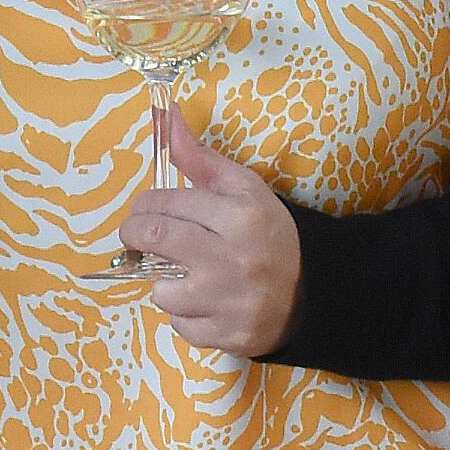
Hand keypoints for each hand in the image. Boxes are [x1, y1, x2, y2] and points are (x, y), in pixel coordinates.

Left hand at [124, 106, 300, 357]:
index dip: (147, 204)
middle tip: (140, 235)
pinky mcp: (228, 337)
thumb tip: (164, 113)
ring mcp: (230, 303)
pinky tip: (202, 300)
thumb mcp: (242, 187)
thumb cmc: (268, 231)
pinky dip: (184, 313)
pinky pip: (180, 325)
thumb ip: (199, 156)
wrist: (314, 289)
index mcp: (240, 215)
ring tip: (182, 271)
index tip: (149, 209)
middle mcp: (233, 259)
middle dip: (134, 234)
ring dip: (163, 279)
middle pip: (153, 240)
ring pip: (161, 290)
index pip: (166, 203)